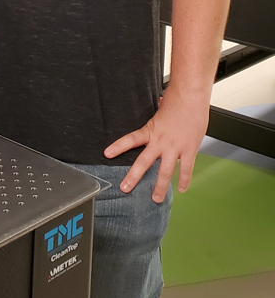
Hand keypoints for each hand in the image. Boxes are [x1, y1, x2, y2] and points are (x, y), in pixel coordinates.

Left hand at [103, 88, 209, 202]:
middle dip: (133, 177)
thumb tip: (156, 106)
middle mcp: (160, 142)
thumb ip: (157, 116)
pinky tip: (183, 189)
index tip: (107, 154)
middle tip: (125, 188)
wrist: (191, 98)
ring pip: (166, 172)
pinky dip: (185, 180)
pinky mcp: (189, 150)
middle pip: (144, 162)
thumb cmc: (176, 101)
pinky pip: (186, 169)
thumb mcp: (160, 109)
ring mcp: (175, 148)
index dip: (118, 147)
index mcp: (150, 131)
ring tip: (156, 198)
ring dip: (160, 187)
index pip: (130, 140)